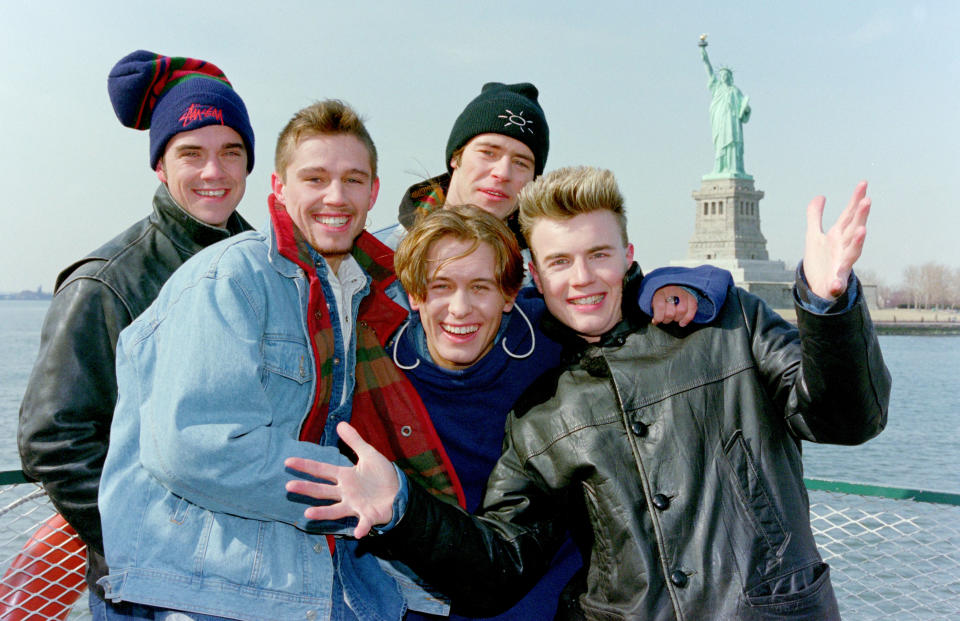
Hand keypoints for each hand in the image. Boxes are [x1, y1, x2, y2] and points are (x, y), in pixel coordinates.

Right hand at [285, 422, 397, 538]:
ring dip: (322, 512)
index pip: (322, 470)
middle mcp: (346, 492)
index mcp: (345, 476)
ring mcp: (356, 505)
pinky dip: (361, 528)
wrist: (399, 492)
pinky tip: (358, 533)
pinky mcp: (369, 516)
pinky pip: (363, 522)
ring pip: (335, 510)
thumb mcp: (368, 454)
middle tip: (289, 486)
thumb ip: (354, 441)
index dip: (305, 465)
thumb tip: (340, 424)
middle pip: (322, 490)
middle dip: (306, 488)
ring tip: (307, 514)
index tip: (288, 461)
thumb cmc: (381, 475)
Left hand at [651, 286, 697, 326]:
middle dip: (667, 320)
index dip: (658, 317)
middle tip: (665, 319)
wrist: (672, 285)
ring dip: (677, 319)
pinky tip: (682, 323)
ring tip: (673, 318)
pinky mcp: (691, 297)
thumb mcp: (653, 300)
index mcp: (660, 292)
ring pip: (682, 311)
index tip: (656, 321)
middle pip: (671, 312)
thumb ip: (654, 310)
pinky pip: (692, 309)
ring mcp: (683, 293)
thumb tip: (655, 321)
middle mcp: (672, 291)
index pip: (659, 306)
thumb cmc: (661, 297)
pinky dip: (687, 319)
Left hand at [802, 181, 870, 298]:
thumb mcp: (813, 236)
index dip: (855, 199)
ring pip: (853, 253)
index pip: (849, 215)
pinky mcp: (836, 283)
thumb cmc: (821, 261)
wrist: (818, 288)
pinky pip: (838, 283)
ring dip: (858, 242)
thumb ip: (815, 216)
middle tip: (867, 201)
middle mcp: (844, 248)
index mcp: (838, 236)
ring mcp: (842, 265)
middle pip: (854, 229)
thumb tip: (820, 196)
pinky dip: (837, 283)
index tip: (863, 183)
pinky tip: (835, 284)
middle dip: (860, 216)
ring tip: (862, 231)